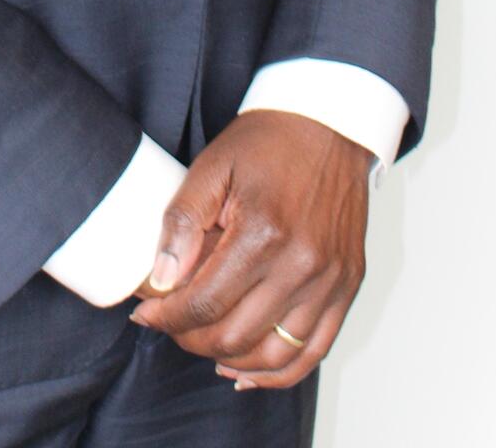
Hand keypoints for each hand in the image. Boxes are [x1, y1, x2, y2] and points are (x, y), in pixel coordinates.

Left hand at [127, 109, 369, 390]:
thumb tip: (160, 279)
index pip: (205, 304)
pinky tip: (248, 368)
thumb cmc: (269, 142)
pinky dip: (279, 372)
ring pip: (275, 355)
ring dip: (232, 360)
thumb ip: (182, 222)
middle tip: (170, 325)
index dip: (168, 318)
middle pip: (236, 336)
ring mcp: (330, 281)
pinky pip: (314, 351)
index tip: (147, 314)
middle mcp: (302, 265)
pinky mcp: (348, 287)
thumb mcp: (213, 167)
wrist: (329, 123)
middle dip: (191, 340)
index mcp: (264, 233)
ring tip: (204, 346)